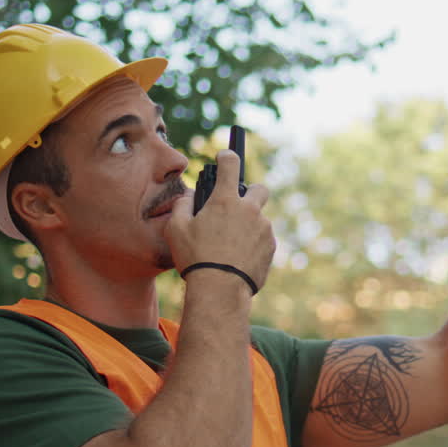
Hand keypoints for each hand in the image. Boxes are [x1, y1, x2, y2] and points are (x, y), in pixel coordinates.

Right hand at [164, 149, 274, 294]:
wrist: (220, 290)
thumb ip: (183, 205)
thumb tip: (191, 196)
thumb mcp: (176, 229)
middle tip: (238, 206)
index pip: (230, 164)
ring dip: (249, 225)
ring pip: (259, 219)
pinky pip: (263, 239)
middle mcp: (249, 210)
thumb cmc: (195, 258)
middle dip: (251, 192)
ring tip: (230, 245)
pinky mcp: (271, 248)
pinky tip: (239, 258)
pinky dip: (253, 244)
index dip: (227, 157)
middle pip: (260, 189)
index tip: (225, 157)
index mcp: (225, 200)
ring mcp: (264, 229)